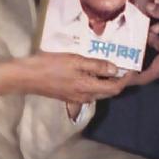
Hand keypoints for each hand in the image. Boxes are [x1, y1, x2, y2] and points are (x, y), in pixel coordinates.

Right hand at [0, 50, 127, 107]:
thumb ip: (97, 65)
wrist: (27, 77)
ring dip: (105, 82)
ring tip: (107, 66)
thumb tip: (116, 70)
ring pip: (98, 92)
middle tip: (123, 66)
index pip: (114, 88)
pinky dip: (94, 83)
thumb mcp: (75, 60)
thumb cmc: (50, 65)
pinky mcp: (68, 97)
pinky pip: (87, 92)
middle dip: (118, 81)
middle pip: (108, 92)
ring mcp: (76, 98)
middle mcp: (85, 97)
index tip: (132, 69)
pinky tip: (90, 71)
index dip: (126, 80)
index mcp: (88, 87)